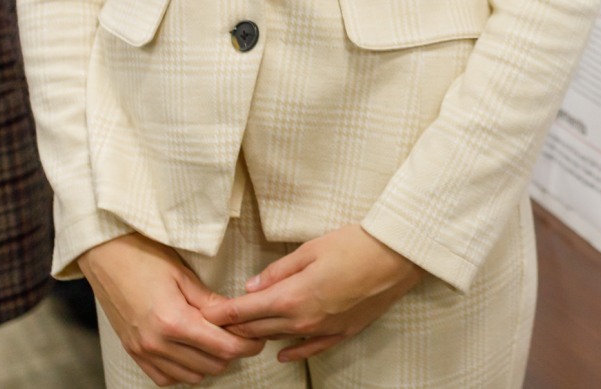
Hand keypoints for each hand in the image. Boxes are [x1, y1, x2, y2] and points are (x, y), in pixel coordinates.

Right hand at [79, 233, 265, 385]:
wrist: (105, 257)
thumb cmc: (145, 258)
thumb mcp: (184, 276)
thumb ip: (211, 303)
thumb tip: (239, 317)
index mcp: (173, 321)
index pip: (223, 348)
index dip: (248, 344)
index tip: (258, 334)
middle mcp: (156, 343)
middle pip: (212, 365)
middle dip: (232, 351)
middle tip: (240, 333)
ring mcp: (142, 351)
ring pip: (191, 376)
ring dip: (209, 361)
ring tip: (216, 339)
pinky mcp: (133, 353)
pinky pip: (165, 378)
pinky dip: (184, 370)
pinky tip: (191, 350)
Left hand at [206, 225, 423, 362]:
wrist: (396, 257)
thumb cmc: (355, 245)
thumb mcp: (310, 249)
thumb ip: (278, 271)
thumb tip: (251, 286)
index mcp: (291, 296)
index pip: (244, 312)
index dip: (221, 314)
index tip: (204, 313)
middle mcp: (302, 320)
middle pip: (257, 329)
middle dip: (235, 326)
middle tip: (218, 321)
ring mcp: (322, 330)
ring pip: (280, 339)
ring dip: (260, 336)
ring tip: (244, 332)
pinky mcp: (341, 333)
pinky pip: (309, 350)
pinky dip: (292, 352)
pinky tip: (282, 353)